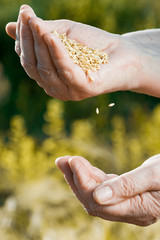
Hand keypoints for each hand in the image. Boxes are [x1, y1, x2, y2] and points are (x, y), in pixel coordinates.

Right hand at [5, 5, 141, 100]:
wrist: (124, 54)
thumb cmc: (93, 44)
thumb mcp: (63, 35)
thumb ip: (40, 33)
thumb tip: (9, 28)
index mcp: (48, 76)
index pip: (28, 59)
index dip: (23, 37)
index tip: (24, 13)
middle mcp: (55, 87)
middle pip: (33, 65)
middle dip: (28, 39)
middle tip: (27, 15)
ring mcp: (68, 91)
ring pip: (46, 68)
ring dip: (39, 43)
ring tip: (36, 22)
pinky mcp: (82, 89)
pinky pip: (65, 70)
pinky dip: (57, 52)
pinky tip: (50, 36)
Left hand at [56, 154, 159, 225]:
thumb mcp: (153, 175)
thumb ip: (128, 186)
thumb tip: (97, 196)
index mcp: (138, 210)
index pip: (100, 202)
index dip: (84, 182)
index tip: (73, 161)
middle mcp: (129, 211)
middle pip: (93, 199)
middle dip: (76, 179)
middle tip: (62, 160)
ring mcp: (126, 203)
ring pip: (95, 193)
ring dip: (79, 176)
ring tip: (65, 160)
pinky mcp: (124, 193)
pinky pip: (102, 186)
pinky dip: (90, 175)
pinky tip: (81, 165)